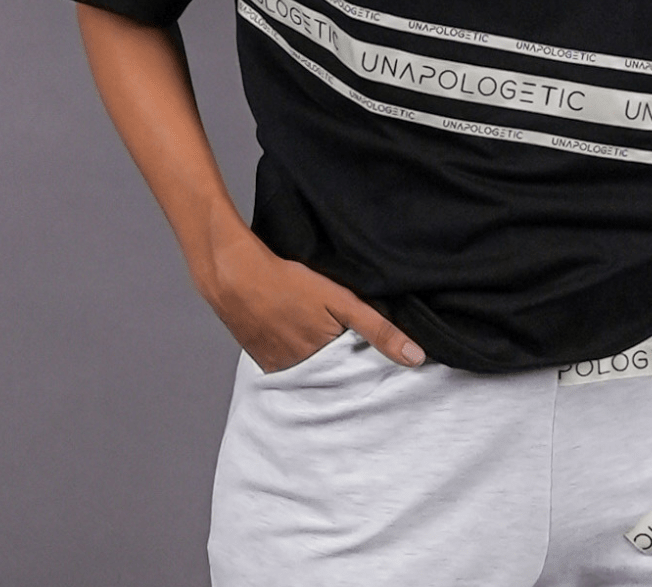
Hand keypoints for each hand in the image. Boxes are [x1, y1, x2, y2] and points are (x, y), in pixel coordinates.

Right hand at [200, 222, 425, 373]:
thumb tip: (416, 358)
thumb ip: (379, 329)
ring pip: (313, 370)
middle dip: (346, 363)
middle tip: (342, 336)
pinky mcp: (264, 363)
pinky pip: (290, 367)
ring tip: (317, 331)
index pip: (359, 371)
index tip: (379, 357)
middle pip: (336, 373)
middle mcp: (304, 375)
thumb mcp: (341, 300)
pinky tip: (296, 333)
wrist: (235, 276)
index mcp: (327, 361)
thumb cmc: (290, 282)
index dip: (370, 362)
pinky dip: (298, 356)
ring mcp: (281, 371)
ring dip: (320, 359)